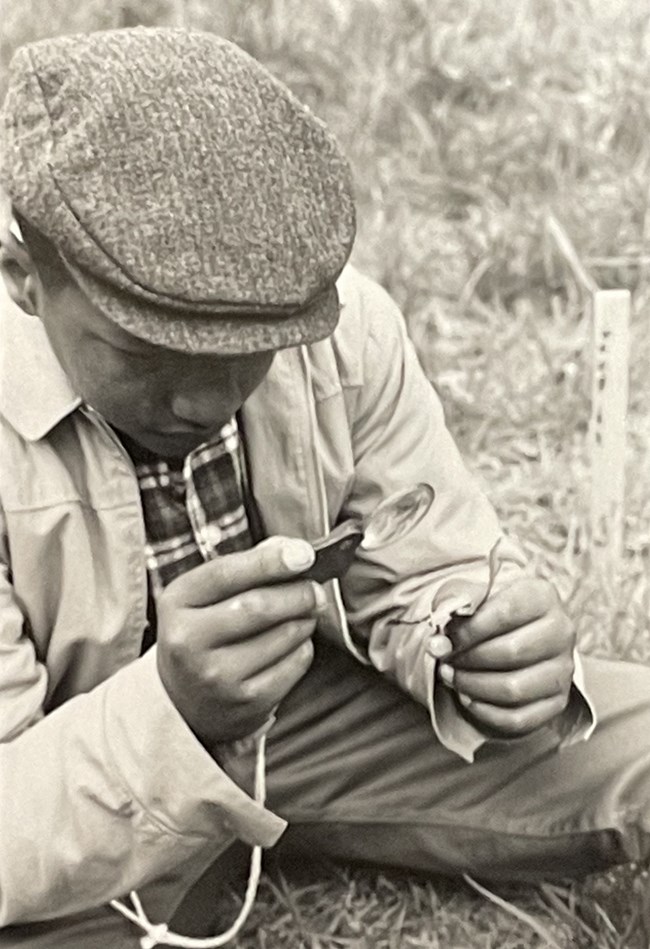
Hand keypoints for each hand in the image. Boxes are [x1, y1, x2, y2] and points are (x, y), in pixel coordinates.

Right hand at [156, 537, 324, 747]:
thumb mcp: (205, 596)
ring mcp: (217, 676)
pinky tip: (292, 644)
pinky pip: (295, 663)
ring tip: (303, 614)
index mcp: (177, 603)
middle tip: (316, 589)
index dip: (270, 561)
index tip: (305, 554)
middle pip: (259, 606)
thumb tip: (294, 550)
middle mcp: (189, 641)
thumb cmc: (205, 633)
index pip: (226, 574)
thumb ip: (246, 567)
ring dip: (305, 619)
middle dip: (299, 593)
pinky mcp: (247, 702)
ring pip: (285, 634)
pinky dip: (303, 647)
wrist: (185, 702)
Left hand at [438, 578, 575, 736]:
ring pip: (514, 689)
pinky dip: (485, 712)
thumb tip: (437, 643)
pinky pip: (519, 718)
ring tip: (452, 677)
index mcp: (542, 596)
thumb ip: (452, 606)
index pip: (506, 612)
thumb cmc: (490, 613)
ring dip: (473, 686)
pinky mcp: (556, 702)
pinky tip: (468, 697)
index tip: (445, 637)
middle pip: (511, 651)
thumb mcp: (472, 596)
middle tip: (445, 660)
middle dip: (468, 659)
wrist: (514, 635)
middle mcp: (560, 632)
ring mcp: (562, 670)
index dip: (469, 629)